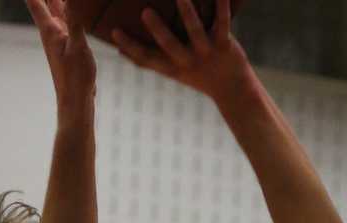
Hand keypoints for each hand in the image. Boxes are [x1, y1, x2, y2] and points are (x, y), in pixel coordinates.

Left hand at [26, 0, 96, 113]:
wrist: (76, 103)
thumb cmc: (75, 78)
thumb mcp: (78, 46)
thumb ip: (74, 21)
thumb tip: (70, 2)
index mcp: (50, 29)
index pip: (36, 0)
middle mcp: (52, 31)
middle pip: (45, 1)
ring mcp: (60, 38)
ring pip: (57, 9)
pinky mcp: (69, 46)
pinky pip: (68, 20)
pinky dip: (70, 9)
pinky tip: (73, 7)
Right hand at [112, 0, 250, 102]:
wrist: (233, 91)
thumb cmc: (198, 75)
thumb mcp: (172, 70)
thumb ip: (151, 60)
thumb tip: (121, 52)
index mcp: (172, 68)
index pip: (147, 59)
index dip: (130, 46)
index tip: (114, 32)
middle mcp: (188, 62)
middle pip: (170, 47)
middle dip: (158, 30)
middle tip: (145, 12)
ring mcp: (206, 53)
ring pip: (196, 33)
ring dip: (188, 14)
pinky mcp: (225, 46)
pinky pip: (223, 24)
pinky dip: (222, 8)